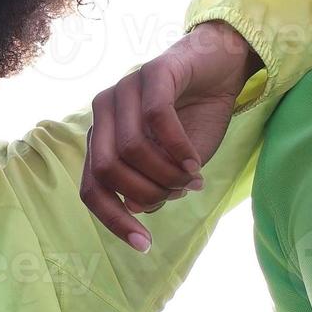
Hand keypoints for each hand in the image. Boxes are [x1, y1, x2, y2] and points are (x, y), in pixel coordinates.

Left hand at [79, 20, 262, 252]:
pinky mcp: (151, 72)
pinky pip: (156, 119)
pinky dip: (178, 148)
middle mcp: (103, 113)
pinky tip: (195, 162)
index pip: (90, 188)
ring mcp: (122, 89)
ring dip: (166, 173)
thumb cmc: (195, 117)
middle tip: (180, 192)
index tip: (145, 245)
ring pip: (130, 148)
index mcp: (102, 138)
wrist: (221, 66)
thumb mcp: (174, 164)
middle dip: (146, 193)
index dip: (113, 220)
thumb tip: (138, 208)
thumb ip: (153, 185)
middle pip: (106, 170)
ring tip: (192, 177)